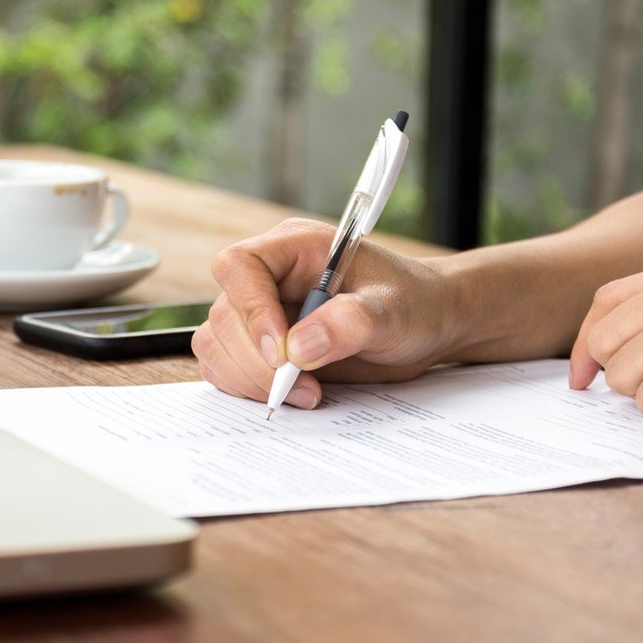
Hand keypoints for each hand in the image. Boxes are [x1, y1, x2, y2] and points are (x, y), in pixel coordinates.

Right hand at [193, 218, 457, 408]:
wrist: (425, 326)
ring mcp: (259, 312)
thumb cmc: (413, 305)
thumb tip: (298, 349)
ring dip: (250, 379)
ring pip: (216, 345)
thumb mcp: (393, 312)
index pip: (240, 267)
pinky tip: (292, 394)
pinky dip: (247, 387)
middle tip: (301, 386)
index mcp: (293, 248)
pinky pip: (225, 366)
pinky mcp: (259, 346)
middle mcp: (268, 277)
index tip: (283, 353)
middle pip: (224, 316)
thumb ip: (350, 323)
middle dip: (257, 361)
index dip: (251, 311)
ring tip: (306, 393)